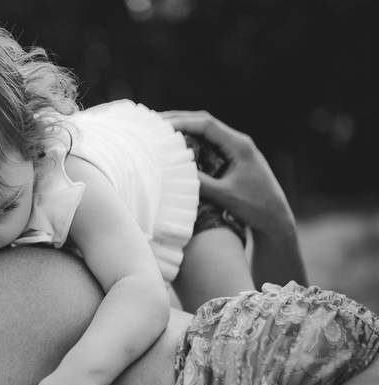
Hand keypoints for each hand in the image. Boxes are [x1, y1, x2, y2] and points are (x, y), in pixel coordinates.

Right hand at [160, 110, 293, 233]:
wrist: (275, 219)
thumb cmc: (255, 207)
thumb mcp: (225, 195)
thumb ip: (202, 182)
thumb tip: (176, 170)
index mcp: (239, 145)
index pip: (207, 125)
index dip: (183, 122)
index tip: (161, 126)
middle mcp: (237, 142)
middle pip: (204, 122)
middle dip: (178, 120)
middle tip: (152, 122)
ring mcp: (235, 149)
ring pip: (205, 131)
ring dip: (183, 128)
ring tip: (158, 130)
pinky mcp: (231, 158)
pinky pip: (207, 143)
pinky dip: (190, 141)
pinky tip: (175, 146)